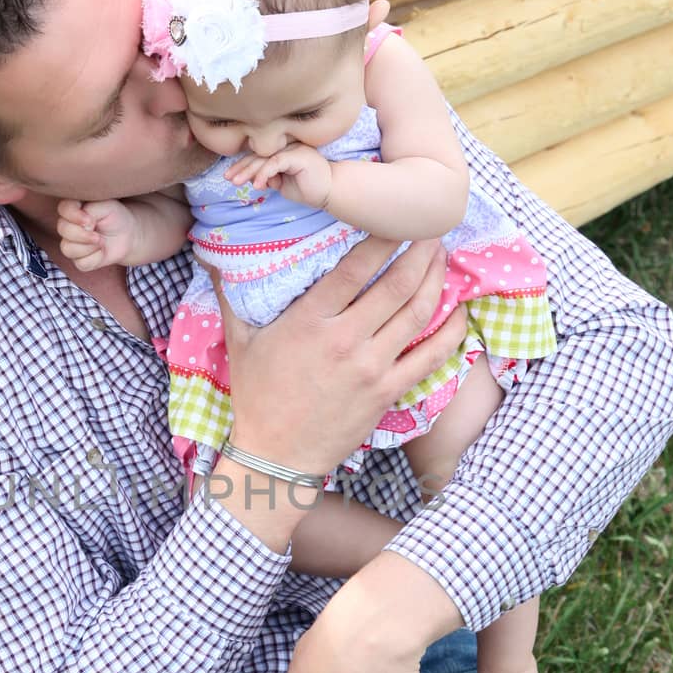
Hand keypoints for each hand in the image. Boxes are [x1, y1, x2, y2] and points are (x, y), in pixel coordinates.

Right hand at [57, 199, 137, 271]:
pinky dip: (95, 259)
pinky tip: (102, 251)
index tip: (90, 221)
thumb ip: (91, 209)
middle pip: (62, 230)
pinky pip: (81, 263)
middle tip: (98, 236)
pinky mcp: (79, 259)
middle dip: (82, 235)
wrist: (127, 235)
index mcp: (73, 208)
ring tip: (101, 242)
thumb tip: (83, 226)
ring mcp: (71, 243)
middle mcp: (68, 225)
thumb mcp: (107, 206)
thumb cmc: (115, 216)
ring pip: (67, 249)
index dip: (74, 216)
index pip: (63, 209)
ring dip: (88, 247)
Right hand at [204, 234, 467, 476]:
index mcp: (310, 321)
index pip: (355, 268)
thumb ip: (231, 292)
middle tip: (432, 226)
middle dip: (420, 250)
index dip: (383, 237)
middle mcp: (345, 340)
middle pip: (396, 284)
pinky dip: (450, 333)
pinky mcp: (387, 392)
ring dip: (436, 280)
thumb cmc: (256, 396)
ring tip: (443, 255)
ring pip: (417, 313)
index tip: (397, 215)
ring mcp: (371, 367)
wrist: (276, 456)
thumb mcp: (239, 341)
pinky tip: (460, 312)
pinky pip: (429, 357)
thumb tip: (211, 251)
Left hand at [225, 144, 333, 209]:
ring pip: (264, 158)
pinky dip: (264, 173)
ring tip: (236, 183)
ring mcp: (293, 149)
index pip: (259, 156)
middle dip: (241, 168)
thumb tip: (254, 178)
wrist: (330, 192)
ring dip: (249, 171)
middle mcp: (287, 146)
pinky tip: (256, 185)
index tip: (229, 176)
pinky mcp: (298, 156)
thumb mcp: (283, 185)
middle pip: (258, 155)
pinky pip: (276, 163)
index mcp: (283, 150)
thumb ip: (270, 178)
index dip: (243, 166)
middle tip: (228, 179)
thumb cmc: (309, 188)